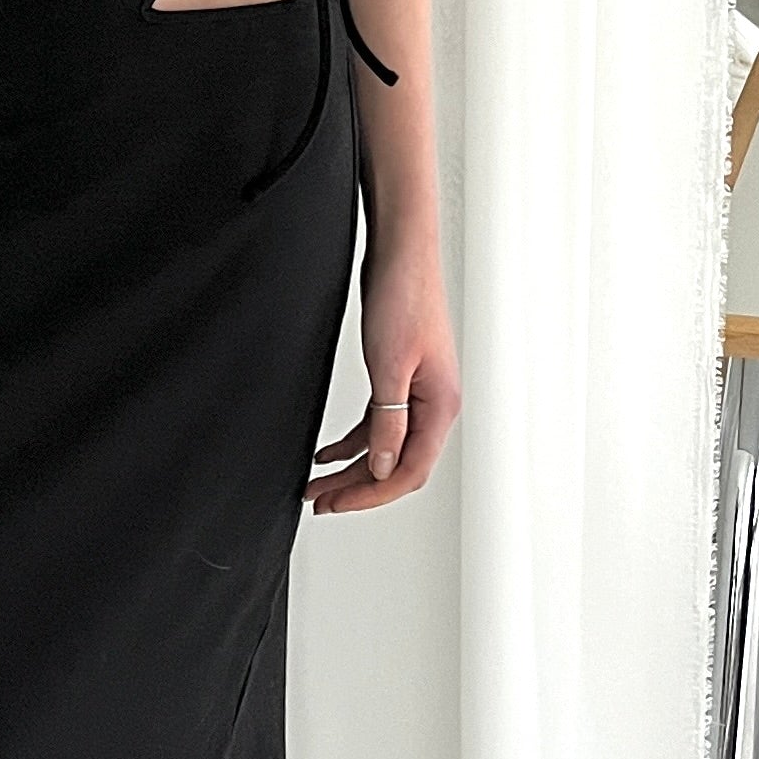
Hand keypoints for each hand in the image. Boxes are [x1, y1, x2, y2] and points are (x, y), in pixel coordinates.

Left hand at [307, 241, 457, 514]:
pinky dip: (352, 442)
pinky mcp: (400, 379)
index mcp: (440, 406)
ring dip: (351, 468)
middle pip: (396, 465)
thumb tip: (384, 467)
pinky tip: (328, 453)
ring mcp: (417, 393)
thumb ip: (388, 422)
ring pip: (384, 448)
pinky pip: (378, 425)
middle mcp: (434, 405)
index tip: (337, 504)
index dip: (372, 494)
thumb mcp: (389, 366)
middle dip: (357, 488)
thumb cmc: (405, 297)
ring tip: (317, 484)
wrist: (402, 253)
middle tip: (319, 501)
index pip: (410, 471)